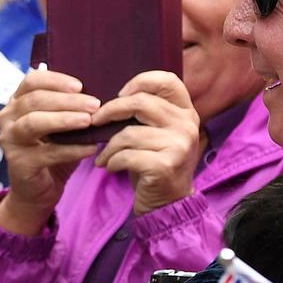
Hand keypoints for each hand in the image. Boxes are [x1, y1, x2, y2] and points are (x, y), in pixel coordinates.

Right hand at [0, 68, 98, 234]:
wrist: (37, 191)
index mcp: (17, 102)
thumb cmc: (51, 151)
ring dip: (64, 119)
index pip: (32, 81)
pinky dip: (72, 149)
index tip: (80, 86)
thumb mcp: (59, 126)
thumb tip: (97, 96)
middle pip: (35, 100)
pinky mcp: (18, 163)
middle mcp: (7, 118)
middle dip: (67, 101)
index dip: (55, 80)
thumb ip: (69, 109)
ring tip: (88, 121)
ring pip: (35, 122)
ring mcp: (10, 140)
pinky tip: (90, 148)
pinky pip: (48, 152)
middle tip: (94, 105)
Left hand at [92, 71, 200, 215]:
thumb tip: (108, 97)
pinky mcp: (165, 165)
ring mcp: (179, 145)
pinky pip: (126, 155)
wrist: (169, 203)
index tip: (119, 94)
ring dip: (108, 146)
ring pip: (128, 133)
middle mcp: (187, 125)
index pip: (168, 80)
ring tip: (104, 155)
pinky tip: (110, 166)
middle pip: (140, 103)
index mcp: (186, 112)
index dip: (140, 81)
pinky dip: (111, 161)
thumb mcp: (158, 133)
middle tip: (95, 121)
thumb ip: (147, 112)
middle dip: (110, 111)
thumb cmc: (155, 162)